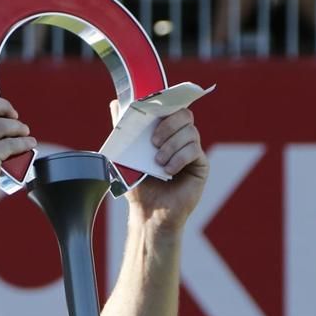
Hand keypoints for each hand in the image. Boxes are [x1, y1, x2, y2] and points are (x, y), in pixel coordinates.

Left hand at [114, 102, 207, 232]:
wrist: (148, 213)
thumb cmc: (138, 185)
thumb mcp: (125, 155)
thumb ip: (122, 129)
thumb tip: (115, 103)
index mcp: (165, 132)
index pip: (171, 107)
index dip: (166, 104)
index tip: (153, 112)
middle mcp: (181, 139)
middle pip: (185, 114)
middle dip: (168, 124)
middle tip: (153, 141)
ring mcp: (192, 151)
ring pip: (190, 132)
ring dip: (171, 144)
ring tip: (158, 162)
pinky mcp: (200, 166)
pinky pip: (194, 150)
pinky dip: (179, 157)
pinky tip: (168, 170)